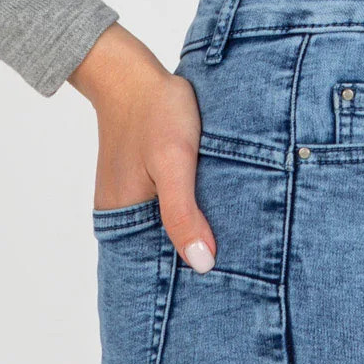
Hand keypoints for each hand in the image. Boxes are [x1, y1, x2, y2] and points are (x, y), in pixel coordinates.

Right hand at [68, 23, 217, 273]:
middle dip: (194, 260)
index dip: (186, 282)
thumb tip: (202, 265)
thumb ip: (183, 213)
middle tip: (241, 274)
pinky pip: (167, 207)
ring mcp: (131, 196)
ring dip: (193, 234)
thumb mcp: (174, 162)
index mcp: (123, 218)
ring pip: (166, 228)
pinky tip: (214, 212)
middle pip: (161, 251)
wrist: (132, 72)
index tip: (226, 291)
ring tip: (233, 248)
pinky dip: (189, 213)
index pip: (155, 270)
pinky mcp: (143, 179)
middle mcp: (122, 214)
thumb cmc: (154, 113)